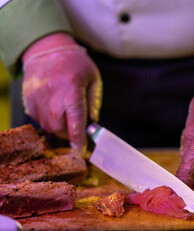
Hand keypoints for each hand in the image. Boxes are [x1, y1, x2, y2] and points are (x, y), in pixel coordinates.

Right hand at [22, 34, 101, 151]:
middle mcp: (52, 93)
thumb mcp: (92, 78)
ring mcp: (37, 96)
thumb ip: (93, 102)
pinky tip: (54, 110)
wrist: (47, 48)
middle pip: (58, 126)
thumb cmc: (75, 63)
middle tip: (76, 130)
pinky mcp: (28, 98)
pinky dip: (47, 120)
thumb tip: (92, 123)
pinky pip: (37, 118)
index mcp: (71, 87)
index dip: (78, 136)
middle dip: (68, 133)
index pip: (75, 118)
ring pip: (47, 125)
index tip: (81, 148)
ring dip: (58, 128)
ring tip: (65, 116)